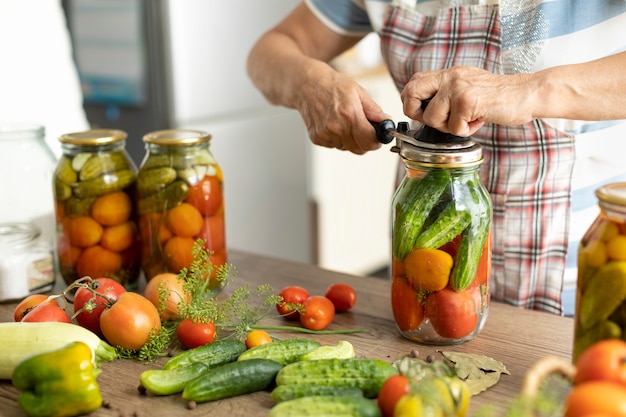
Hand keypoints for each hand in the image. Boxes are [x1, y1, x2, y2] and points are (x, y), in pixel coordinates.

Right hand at [295, 67, 388, 153]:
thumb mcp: (358, 91)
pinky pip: (335, 146)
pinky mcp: (317, 139)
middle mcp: (336, 128)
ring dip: (351, 139)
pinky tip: (335, 124)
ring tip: (345, 121)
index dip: (377, 140)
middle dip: (365, 141)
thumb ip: (374, 110)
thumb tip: (386, 122)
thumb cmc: (332, 85)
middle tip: (364, 128)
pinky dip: (339, 138)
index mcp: (350, 115)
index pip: (370, 141)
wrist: (307, 85)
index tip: (378, 135)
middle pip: (360, 149)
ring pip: (348, 148)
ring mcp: (325, 135)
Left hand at [400, 66, 534, 135]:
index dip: (412, 102)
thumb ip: (446, 93)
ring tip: (468, 120)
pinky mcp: (467, 101)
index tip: (424, 114)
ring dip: (448, 127)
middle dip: (417, 114)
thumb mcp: (468, 87)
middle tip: (438, 121)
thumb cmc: (498, 97)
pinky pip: (453, 128)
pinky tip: (479, 121)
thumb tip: (422, 111)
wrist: (527, 94)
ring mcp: (457, 87)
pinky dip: (466, 131)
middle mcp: (450, 76)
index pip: (413, 83)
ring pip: (431, 118)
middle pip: (411, 93)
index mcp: (448, 74)